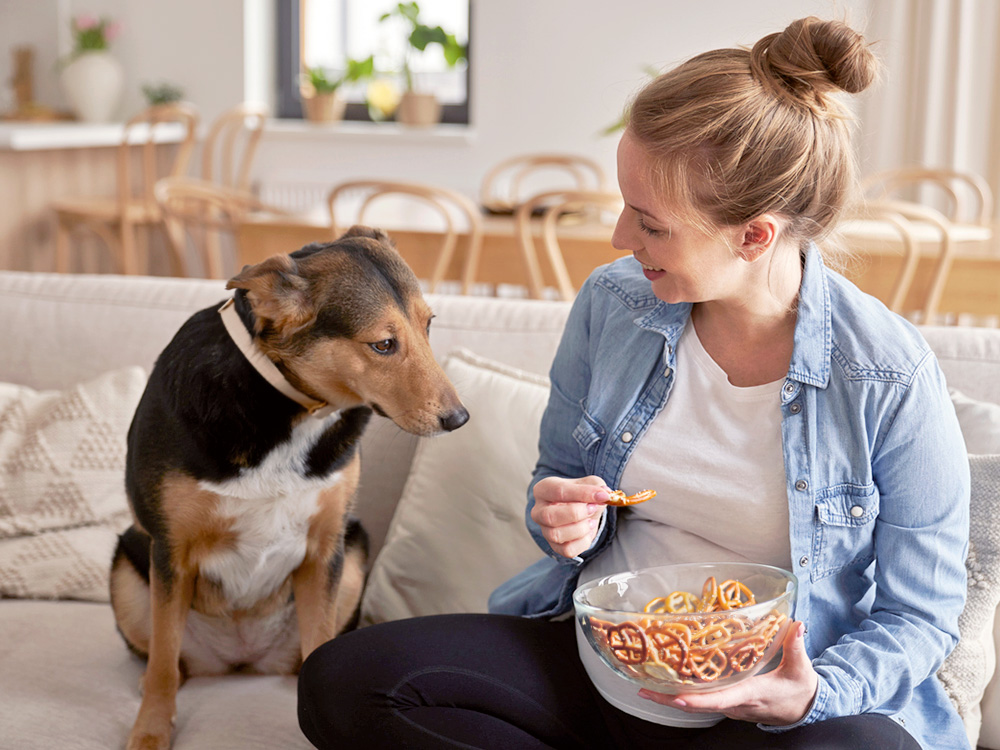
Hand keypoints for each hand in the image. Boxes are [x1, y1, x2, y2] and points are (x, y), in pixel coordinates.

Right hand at [531, 476, 609, 557]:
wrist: (581, 510)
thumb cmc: (580, 494)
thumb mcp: (589, 484)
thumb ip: (597, 486)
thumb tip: (605, 494)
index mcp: (543, 489)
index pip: (559, 491)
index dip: (583, 494)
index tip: (603, 496)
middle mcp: (538, 511)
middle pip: (550, 516)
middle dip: (576, 513)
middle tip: (593, 508)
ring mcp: (544, 530)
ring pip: (557, 535)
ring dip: (581, 528)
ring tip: (591, 520)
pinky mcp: (554, 546)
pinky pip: (567, 550)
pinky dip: (583, 542)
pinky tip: (588, 531)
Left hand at [638, 621, 817, 725]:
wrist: (803, 711)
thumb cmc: (800, 690)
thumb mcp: (800, 669)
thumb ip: (795, 646)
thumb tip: (795, 624)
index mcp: (751, 694)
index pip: (720, 700)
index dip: (697, 700)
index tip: (675, 696)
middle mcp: (735, 704)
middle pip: (698, 705)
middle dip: (669, 699)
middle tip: (643, 688)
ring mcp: (730, 706)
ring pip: (696, 704)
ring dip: (671, 696)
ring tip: (645, 683)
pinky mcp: (728, 703)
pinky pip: (701, 700)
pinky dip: (682, 693)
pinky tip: (667, 681)